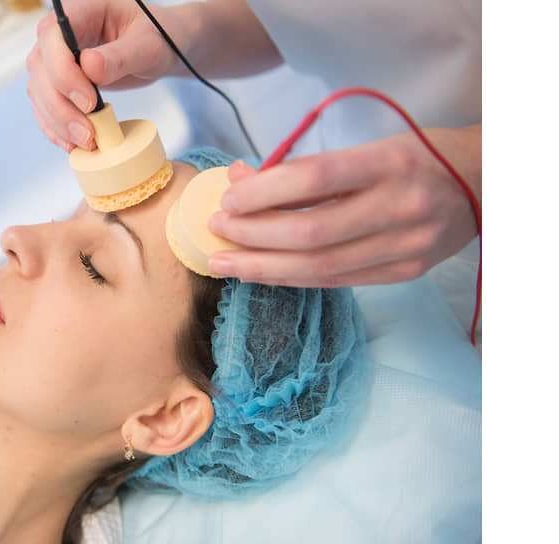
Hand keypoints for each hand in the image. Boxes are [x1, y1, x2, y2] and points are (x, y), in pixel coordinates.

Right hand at [25, 0, 183, 151]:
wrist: (158, 49)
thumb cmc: (158, 37)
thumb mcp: (148, 45)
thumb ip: (121, 55)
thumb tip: (89, 66)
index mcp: (80, 11)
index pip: (52, 37)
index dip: (63, 72)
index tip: (89, 101)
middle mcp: (59, 34)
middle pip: (40, 69)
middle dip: (60, 106)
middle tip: (88, 133)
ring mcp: (54, 59)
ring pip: (39, 92)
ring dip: (58, 122)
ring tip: (87, 142)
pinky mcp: (58, 83)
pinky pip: (45, 107)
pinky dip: (56, 129)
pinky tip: (73, 144)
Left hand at [207, 125, 481, 286]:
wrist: (483, 184)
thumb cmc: (415, 157)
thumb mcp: (366, 146)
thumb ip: (305, 167)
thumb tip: (241, 179)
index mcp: (389, 163)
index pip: (313, 179)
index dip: (263, 193)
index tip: (228, 200)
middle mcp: (400, 207)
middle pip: (309, 232)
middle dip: (253, 235)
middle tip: (216, 231)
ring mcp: (406, 246)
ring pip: (319, 267)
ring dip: (262, 266)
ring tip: (224, 261)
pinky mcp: (405, 272)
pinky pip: (336, 281)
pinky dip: (292, 277)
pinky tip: (260, 272)